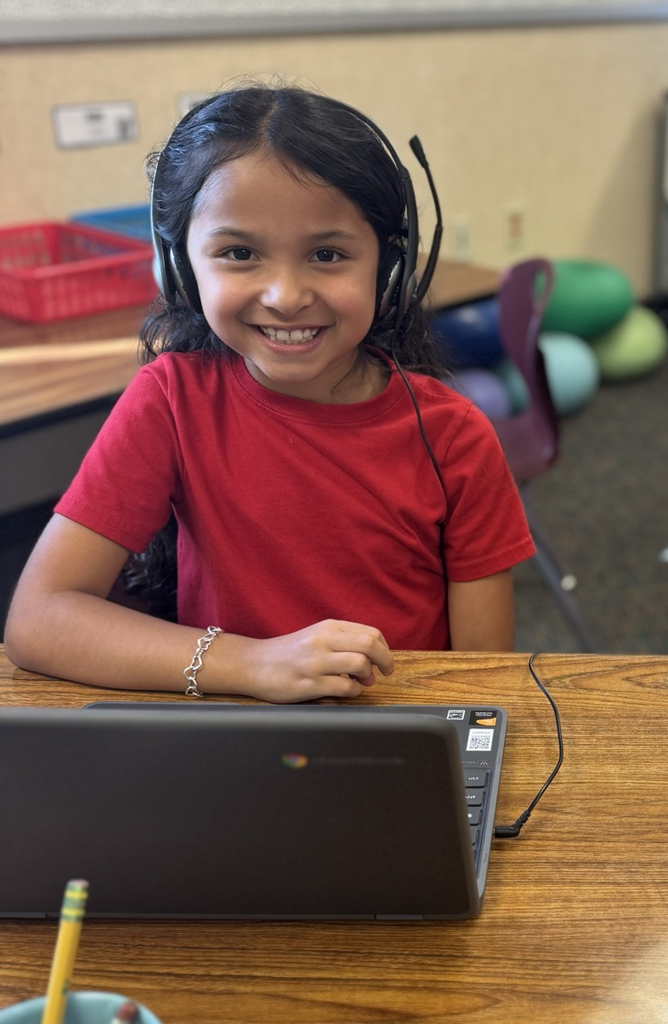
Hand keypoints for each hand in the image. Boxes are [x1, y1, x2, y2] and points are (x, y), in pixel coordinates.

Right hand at [243, 619, 393, 703]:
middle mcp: (323, 641)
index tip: (384, 661)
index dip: (384, 649)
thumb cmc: (289, 652)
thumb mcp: (317, 637)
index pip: (371, 633)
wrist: (253, 663)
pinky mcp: (309, 684)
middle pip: (370, 645)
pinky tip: (347, 691)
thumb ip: (344, 643)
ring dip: (367, 677)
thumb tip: (374, 662)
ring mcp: (315, 662)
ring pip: (360, 664)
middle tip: (385, 673)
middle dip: (385, 661)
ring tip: (362, 682)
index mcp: (329, 627)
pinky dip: (354, 692)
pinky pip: (344, 688)